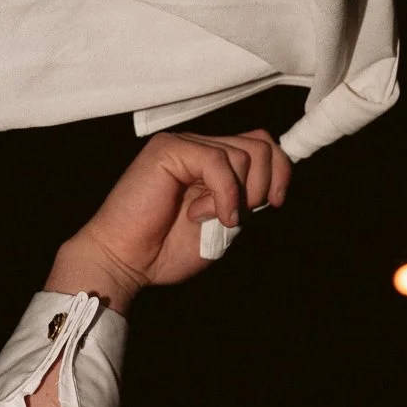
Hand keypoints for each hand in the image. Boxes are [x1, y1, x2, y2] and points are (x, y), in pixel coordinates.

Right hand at [46, 129, 292, 310]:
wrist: (125, 261)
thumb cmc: (167, 249)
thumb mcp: (224, 224)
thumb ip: (245, 200)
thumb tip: (276, 183)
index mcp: (214, 164)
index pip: (262, 146)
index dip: (281, 170)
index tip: (275, 203)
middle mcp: (201, 148)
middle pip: (261, 145)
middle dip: (262, 186)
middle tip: (236, 218)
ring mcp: (185, 145)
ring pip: (244, 154)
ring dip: (237, 195)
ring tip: (209, 217)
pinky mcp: (169, 149)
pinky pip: (218, 161)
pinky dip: (222, 194)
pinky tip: (202, 215)